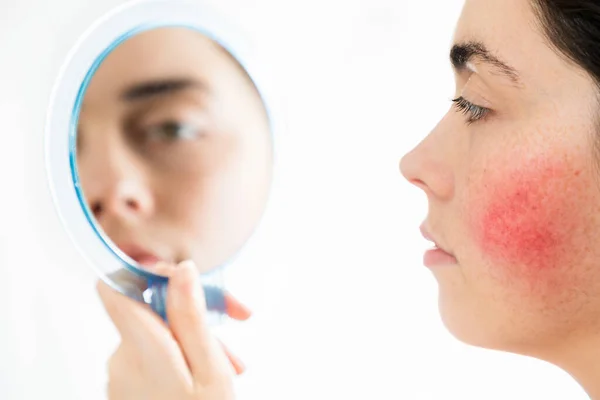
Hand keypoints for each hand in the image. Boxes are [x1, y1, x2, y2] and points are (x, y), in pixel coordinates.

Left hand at [97, 260, 250, 399]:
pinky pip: (151, 355)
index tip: (180, 277)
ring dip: (192, 337)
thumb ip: (192, 317)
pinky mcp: (126, 388)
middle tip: (232, 324)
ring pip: (156, 333)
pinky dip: (179, 356)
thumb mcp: (211, 369)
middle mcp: (121, 358)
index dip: (145, 272)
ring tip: (228, 364)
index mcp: (141, 348)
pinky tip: (206, 373)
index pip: (114, 286)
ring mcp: (120, 376)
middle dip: (192, 312)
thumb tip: (181, 270)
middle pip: (148, 309)